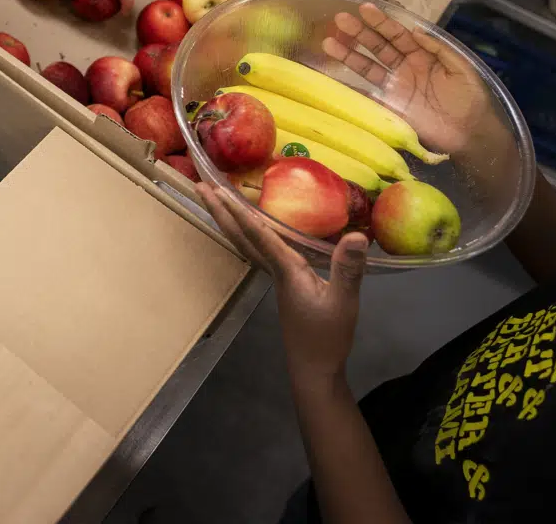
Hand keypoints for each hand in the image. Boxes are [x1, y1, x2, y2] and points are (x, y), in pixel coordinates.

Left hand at [199, 184, 366, 386]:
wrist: (314, 369)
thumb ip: (348, 270)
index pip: (258, 235)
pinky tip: (252, 229)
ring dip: (229, 221)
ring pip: (246, 243)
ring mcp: (276, 278)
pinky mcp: (283, 285)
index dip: (238, 210)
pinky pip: (259, 251)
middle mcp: (274, 270)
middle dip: (220, 211)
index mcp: (286, 270)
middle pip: (240, 236)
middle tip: (199, 187)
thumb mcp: (343, 302)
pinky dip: (249, 234)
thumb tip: (356, 236)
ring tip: (214, 200)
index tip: (217, 190)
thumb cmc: (327, 338)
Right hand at [322, 2, 484, 154]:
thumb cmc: (470, 100)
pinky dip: (350, 88)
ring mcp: (394, 87)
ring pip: (367, 67)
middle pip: (378, 47)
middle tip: (340, 19)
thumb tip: (415, 31)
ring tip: (328, 42)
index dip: (381, 23)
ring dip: (348, 54)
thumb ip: (439, 49)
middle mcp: (404, 67)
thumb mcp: (461, 69)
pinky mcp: (389, 107)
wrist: (470, 135)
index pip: (397, 35)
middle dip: (359, 33)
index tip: (364, 9)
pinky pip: (366, 95)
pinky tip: (333, 77)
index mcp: (422, 55)